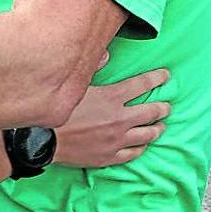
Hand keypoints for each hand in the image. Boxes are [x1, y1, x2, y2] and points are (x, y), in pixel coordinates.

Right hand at [53, 69, 169, 167]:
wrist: (43, 139)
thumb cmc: (57, 110)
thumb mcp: (75, 85)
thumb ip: (93, 68)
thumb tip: (105, 55)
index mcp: (111, 97)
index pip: (143, 84)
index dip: (157, 78)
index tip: (166, 76)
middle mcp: (119, 119)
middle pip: (152, 112)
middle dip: (163, 107)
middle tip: (167, 106)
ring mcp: (117, 140)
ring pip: (147, 135)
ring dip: (157, 129)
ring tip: (160, 127)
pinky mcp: (110, 156)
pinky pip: (134, 153)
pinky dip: (141, 147)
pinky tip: (142, 144)